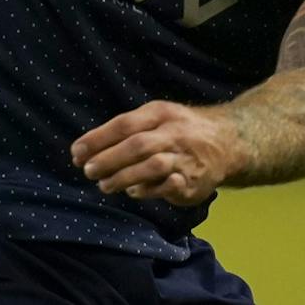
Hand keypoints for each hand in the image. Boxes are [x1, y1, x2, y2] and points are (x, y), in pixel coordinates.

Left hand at [70, 100, 242, 208]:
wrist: (228, 142)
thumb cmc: (180, 129)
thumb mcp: (158, 117)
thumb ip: (129, 130)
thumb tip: (89, 149)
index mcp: (160, 113)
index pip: (124, 124)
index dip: (98, 138)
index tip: (76, 152)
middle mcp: (173, 133)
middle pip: (136, 145)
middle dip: (108, 159)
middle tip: (87, 171)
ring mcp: (185, 158)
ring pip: (151, 166)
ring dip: (123, 177)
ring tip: (104, 186)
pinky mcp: (194, 182)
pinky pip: (168, 186)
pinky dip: (148, 190)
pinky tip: (134, 192)